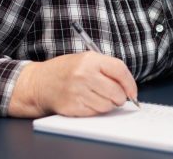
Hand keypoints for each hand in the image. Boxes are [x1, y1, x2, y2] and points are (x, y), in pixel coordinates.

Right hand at [8, 52, 137, 117]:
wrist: (40, 82)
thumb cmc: (65, 71)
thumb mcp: (85, 60)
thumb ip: (107, 69)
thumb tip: (128, 87)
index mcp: (90, 60)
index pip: (120, 70)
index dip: (130, 83)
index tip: (132, 92)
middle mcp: (84, 75)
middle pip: (116, 91)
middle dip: (120, 97)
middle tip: (115, 96)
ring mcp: (78, 92)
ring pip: (107, 105)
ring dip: (107, 105)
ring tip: (98, 97)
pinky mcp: (73, 106)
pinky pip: (95, 113)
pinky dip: (96, 110)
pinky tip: (88, 102)